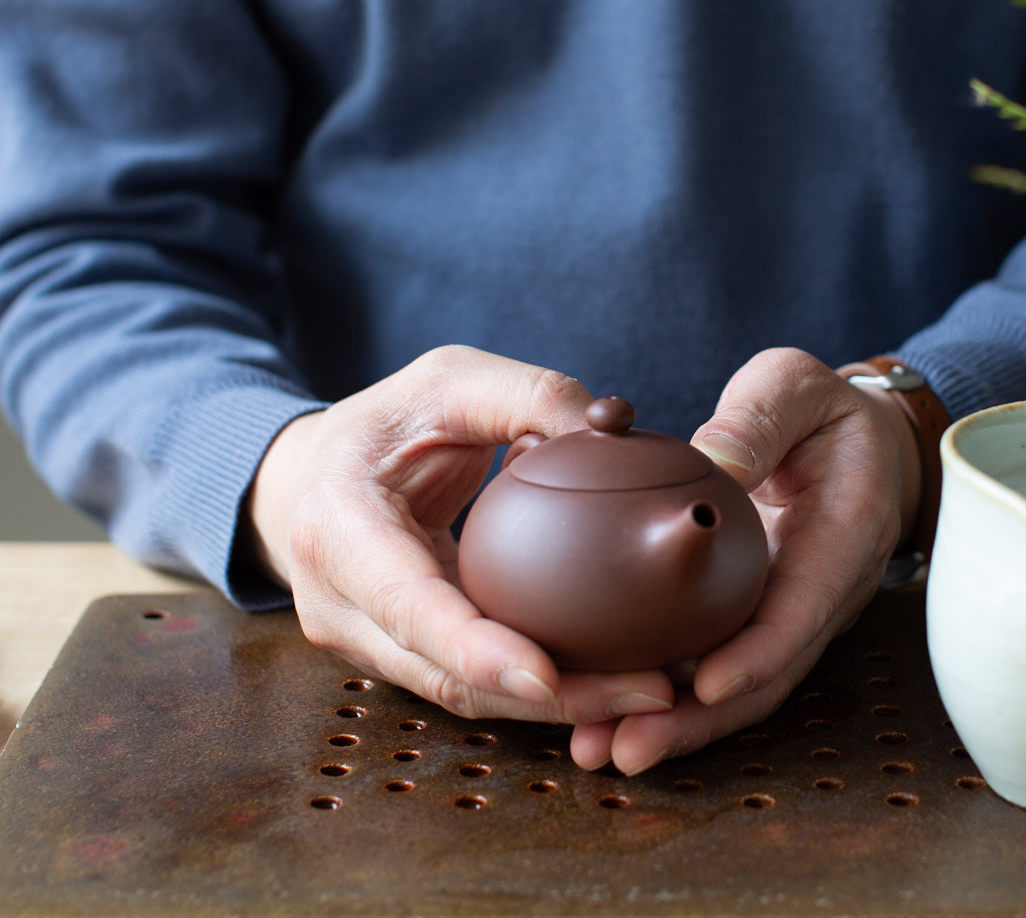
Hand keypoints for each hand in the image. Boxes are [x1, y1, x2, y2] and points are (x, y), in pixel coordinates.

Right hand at [244, 345, 675, 723]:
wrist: (312, 476)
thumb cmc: (385, 423)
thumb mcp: (448, 381)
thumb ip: (527, 394)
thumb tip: (614, 428)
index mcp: (337, 528)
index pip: (407, 604)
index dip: (474, 648)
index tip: (547, 677)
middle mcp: (339, 603)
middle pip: (446, 676)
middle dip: (549, 698)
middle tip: (651, 690)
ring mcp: (364, 643)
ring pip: (464, 696)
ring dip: (558, 707)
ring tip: (648, 692)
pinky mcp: (400, 659)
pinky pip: (471, 685)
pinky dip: (540, 690)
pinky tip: (611, 680)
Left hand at [569, 347, 920, 773]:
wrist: (855, 444)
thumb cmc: (821, 409)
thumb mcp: (796, 384)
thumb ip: (760, 416)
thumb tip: (714, 464)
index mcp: (844, 536)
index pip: (802, 609)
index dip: (755, 655)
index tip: (702, 686)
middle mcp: (821, 592)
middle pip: (765, 673)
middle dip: (699, 720)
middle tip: (627, 746)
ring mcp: (789, 612)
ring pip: (738, 686)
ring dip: (674, 724)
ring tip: (601, 749)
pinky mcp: (756, 616)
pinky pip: (715, 663)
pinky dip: (667, 696)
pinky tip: (605, 713)